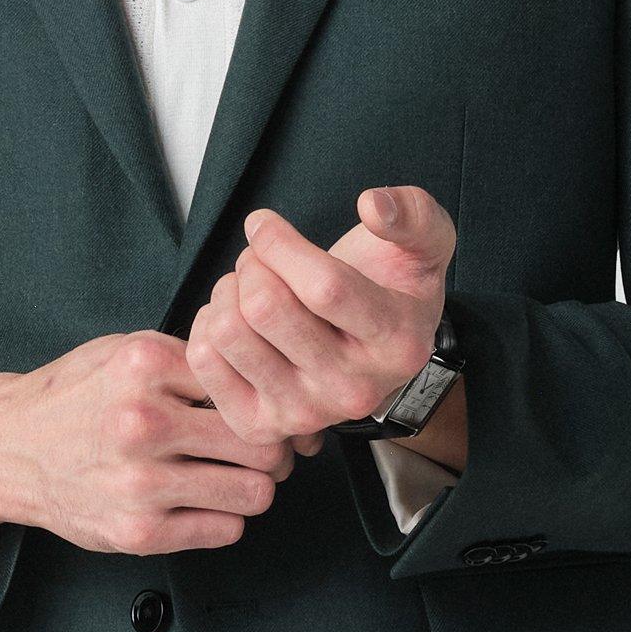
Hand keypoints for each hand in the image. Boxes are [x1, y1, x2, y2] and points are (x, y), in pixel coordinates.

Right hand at [0, 331, 297, 557]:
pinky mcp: (138, 532)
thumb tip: (269, 383)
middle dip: (269, 449)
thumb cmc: (75, 398)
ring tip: (231, 477)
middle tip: (259, 451)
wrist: (8, 449)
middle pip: (261, 444)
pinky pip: (226, 530)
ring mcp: (139, 482)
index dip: (262, 399)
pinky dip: (224, 518)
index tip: (259, 412)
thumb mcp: (126, 351)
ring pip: (254, 492)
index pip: (248, 384)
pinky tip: (202, 502)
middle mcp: (142, 422)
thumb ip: (191, 360)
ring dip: (252, 487)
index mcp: (144, 365)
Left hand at [188, 183, 453, 453]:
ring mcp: (306, 414)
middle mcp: (354, 390)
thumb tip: (372, 206)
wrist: (368, 355)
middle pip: (265, 307)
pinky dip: (207, 324)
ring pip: (229, 332)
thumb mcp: (426, 245)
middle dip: (252, 263)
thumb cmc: (391, 289)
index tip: (262, 223)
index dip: (278, 243)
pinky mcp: (262, 425)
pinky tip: (235, 318)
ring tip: (248, 287)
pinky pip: (204, 361)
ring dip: (228, 291)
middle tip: (260, 259)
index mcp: (397, 345)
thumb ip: (414, 215)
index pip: (323, 287)